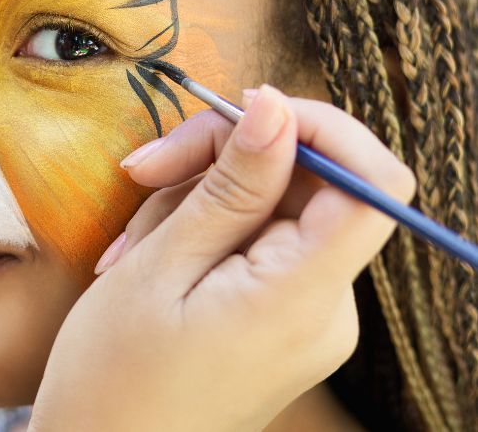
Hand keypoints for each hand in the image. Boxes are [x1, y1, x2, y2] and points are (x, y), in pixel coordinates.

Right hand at [28, 85, 412, 431]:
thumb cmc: (112, 374)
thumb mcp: (161, 266)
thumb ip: (231, 187)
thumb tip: (277, 108)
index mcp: (301, 299)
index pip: (371, 182)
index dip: (319, 127)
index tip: (242, 112)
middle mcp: (325, 310)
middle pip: (308, 185)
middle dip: (223, 161)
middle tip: (144, 171)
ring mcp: (306, 318)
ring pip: (272, 209)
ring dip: (196, 203)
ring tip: (132, 247)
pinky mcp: (282, 320)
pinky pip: (259, 245)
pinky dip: (203, 233)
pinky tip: (150, 258)